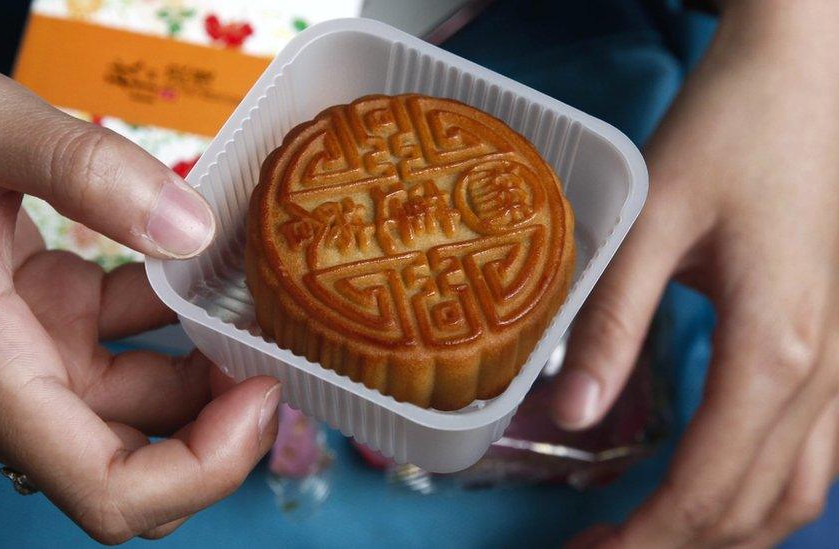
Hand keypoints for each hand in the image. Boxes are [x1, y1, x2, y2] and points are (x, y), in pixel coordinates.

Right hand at [0, 32, 279, 542]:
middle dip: (219, 428)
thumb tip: (194, 231)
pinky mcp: (40, 322)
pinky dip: (172, 322)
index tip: (259, 394)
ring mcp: (24, 358)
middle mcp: (4, 387)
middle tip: (272, 351)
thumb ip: (87, 171)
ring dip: (205, 370)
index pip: (110, 491)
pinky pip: (126, 347)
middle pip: (137, 468)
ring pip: (141, 410)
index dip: (203, 468)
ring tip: (252, 300)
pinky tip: (206, 267)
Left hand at [553, 2, 838, 546]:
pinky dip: (760, 497)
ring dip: (723, 534)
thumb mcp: (651, 222)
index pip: (710, 486)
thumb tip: (567, 415)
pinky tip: (710, 497)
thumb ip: (611, 323)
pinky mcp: (838, 349)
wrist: (803, 81)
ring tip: (644, 541)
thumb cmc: (728, 137)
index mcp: (775, 349)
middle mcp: (824, 375)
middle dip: (673, 548)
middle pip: (753, 506)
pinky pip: (813, 456)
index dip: (647, 538)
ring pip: (796, 493)